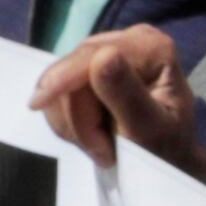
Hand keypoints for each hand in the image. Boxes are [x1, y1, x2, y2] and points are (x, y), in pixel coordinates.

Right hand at [28, 24, 205, 174]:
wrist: (167, 163)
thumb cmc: (167, 151)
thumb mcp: (151, 131)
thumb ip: (127, 96)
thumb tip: (103, 57)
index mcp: (151, 48)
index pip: (91, 54)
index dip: (63, 81)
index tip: (37, 106)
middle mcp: (129, 41)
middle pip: (70, 70)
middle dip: (79, 117)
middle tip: (104, 151)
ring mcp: (108, 54)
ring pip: (58, 84)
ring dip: (74, 124)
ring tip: (104, 147)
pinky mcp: (90, 72)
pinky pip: (56, 94)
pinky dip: (68, 122)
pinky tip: (93, 137)